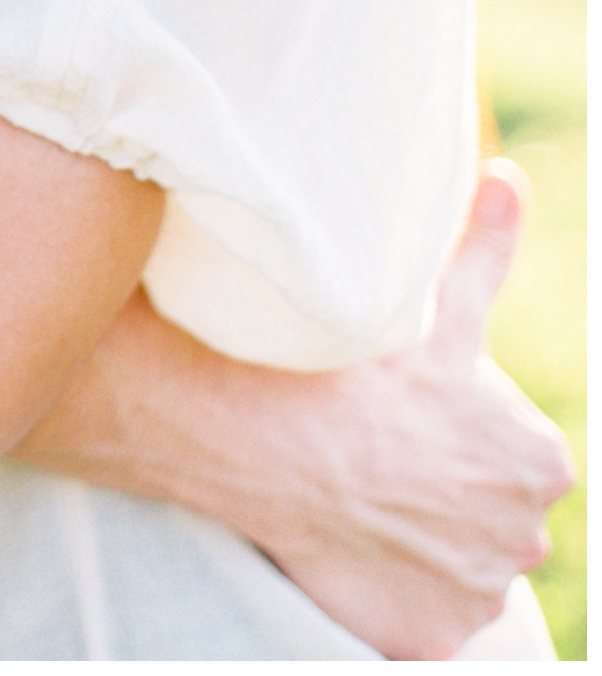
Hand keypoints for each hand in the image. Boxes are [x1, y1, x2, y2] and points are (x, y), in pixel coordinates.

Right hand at [258, 163, 573, 657]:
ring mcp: (476, 592)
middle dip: (445, 485)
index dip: (456, 429)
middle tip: (378, 446)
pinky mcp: (430, 636)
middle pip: (489, 508)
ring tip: (360, 486)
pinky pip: (422, 612)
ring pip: (457, 560)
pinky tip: (355, 537)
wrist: (268, 446)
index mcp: (539, 460)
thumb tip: (510, 177)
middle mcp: (526, 534)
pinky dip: (395, 585)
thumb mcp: (434, 307)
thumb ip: (484, 248)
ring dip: (421, 534)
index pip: (513, 452)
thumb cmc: (354, 371)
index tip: (405, 411)